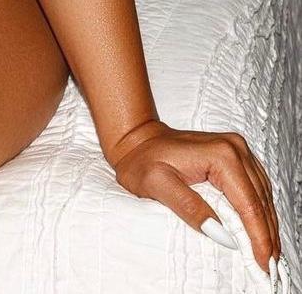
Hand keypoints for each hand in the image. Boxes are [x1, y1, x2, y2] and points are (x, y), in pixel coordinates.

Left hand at [107, 118, 281, 281]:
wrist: (137, 138)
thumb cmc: (142, 161)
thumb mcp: (156, 184)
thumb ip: (188, 207)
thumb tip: (221, 234)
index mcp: (221, 155)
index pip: (249, 205)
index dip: (259, 238)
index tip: (263, 265)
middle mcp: (235, 148)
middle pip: (260, 201)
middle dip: (267, 236)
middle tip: (270, 268)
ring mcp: (237, 148)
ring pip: (263, 195)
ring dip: (267, 225)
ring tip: (268, 255)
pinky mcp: (235, 154)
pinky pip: (255, 187)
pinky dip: (260, 210)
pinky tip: (259, 230)